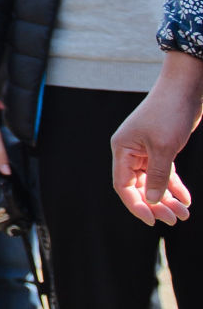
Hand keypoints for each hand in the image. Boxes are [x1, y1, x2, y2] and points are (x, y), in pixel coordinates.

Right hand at [111, 53, 202, 225]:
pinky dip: (175, 187)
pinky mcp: (160, 149)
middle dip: (156, 205)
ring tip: (184, 213)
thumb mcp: (164, 148)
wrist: (185, 87)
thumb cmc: (169, 112)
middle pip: (139, 187)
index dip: (136, 205)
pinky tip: (186, 199)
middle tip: (175, 219)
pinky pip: (164, 174)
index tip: (153, 221)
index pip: (123, 185)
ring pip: (153, 182)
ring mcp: (145, 150)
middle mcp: (130, 152)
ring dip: (168, 199)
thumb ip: (157, 177)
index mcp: (122, 149)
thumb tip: (152, 202)